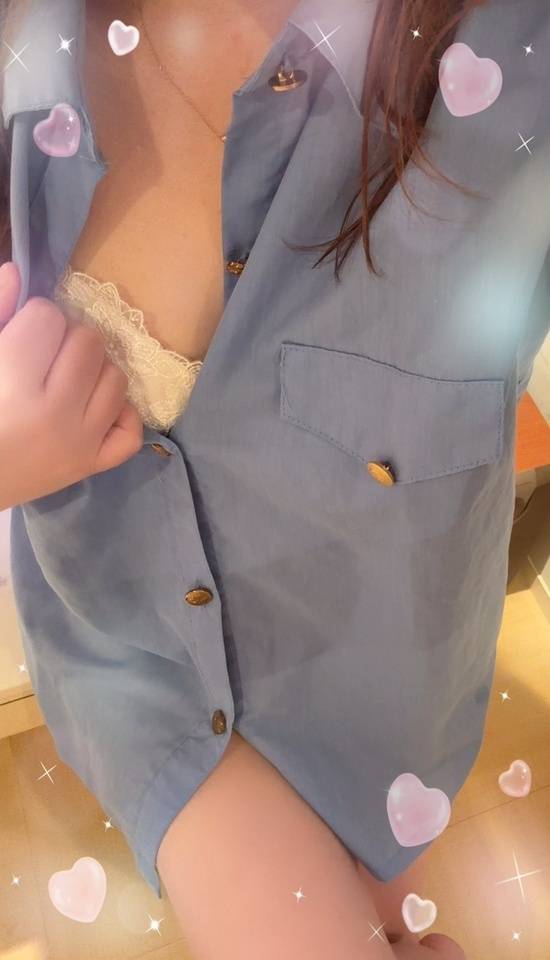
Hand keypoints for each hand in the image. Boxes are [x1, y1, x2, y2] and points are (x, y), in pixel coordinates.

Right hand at [0, 260, 143, 509]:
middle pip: (89, 342)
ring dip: (94, 371)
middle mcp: (54, 415)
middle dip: (66, 338)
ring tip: (64, 380)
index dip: (32, 318)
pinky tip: (91, 408)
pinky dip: (118, 414)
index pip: (48, 318)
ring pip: (117, 378)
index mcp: (12, 383)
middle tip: (43, 357)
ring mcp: (79, 444)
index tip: (20, 334)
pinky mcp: (92, 467)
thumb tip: (17, 270)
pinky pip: (131, 431)